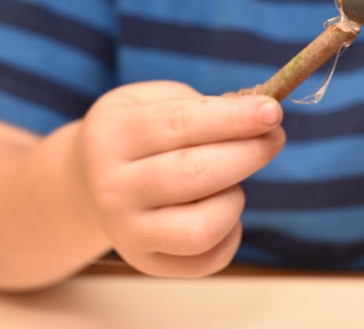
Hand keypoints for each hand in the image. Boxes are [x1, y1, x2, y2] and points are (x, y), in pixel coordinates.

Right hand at [77, 81, 284, 276]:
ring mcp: (127, 231)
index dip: (233, 118)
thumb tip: (259, 115)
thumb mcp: (154, 100)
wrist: (90, 181)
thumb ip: (204, 105)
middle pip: (195, 175)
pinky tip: (224, 209)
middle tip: (274, 137)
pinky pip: (207, 259)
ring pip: (202, 227)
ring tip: (232, 181)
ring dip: (234, 199)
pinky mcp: (147, 262)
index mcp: (112, 135)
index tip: (272, 111)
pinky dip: (231, 233)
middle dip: (249, 154)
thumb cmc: (137, 132)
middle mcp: (112, 187)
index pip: (181, 125)